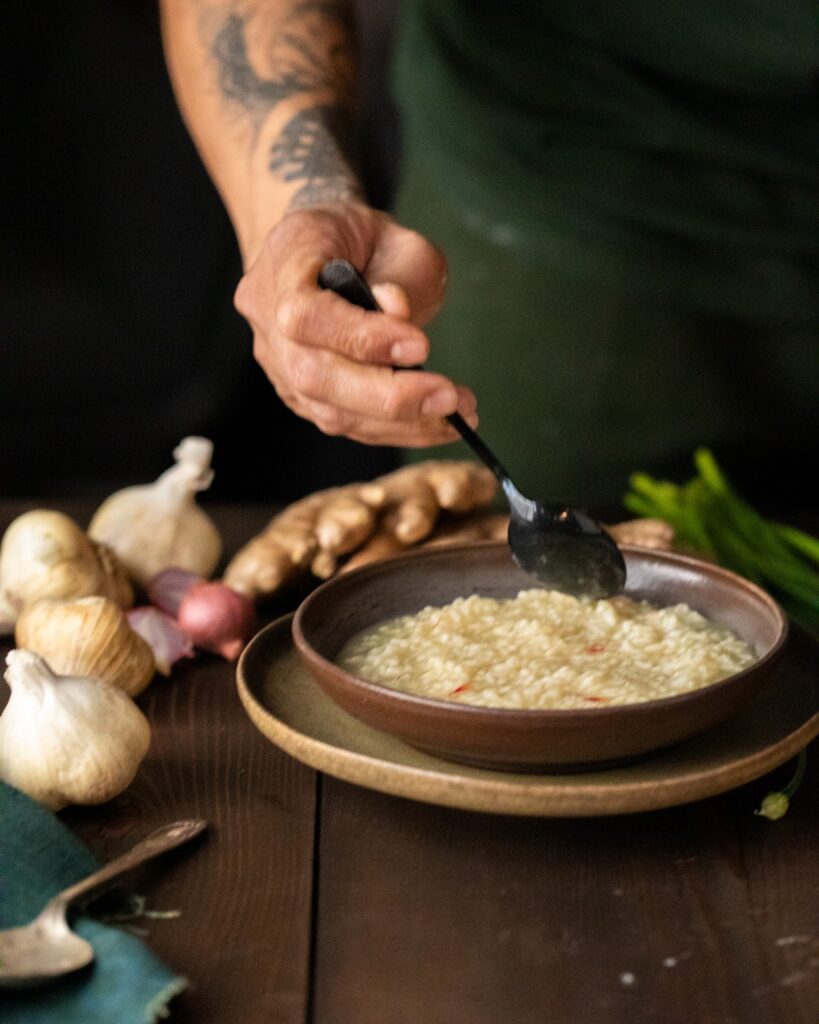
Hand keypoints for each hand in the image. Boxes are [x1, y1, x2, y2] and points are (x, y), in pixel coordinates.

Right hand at [234, 202, 477, 445]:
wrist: (327, 250)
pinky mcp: (298, 393)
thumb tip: (397, 315)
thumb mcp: (397, 239)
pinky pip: (342, 421)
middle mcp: (267, 315)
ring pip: (327, 410)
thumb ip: (401, 275)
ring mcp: (276, 360)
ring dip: (400, 421)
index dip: (360, 337)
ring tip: (457, 414)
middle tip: (450, 397)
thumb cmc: (365, 241)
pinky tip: (436, 422)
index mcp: (284, 259)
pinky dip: (394, 428)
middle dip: (388, 395)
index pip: (306, 314)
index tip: (421, 346)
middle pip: (312, 375)